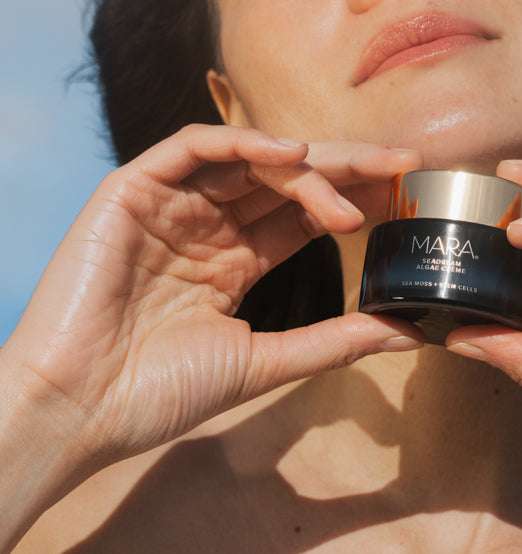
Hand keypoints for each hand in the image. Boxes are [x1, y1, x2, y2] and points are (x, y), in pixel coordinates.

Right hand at [3, 125, 422, 475]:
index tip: (408, 194)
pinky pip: (192, 148)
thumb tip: (410, 331)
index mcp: (231, 260)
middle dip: (347, 168)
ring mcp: (168, 205)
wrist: (79, 409)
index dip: (354, 198)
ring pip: (248, 160)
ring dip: (308, 165)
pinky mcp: (132, 190)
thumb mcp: (265, 361)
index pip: (302, 214)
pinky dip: (242, 144)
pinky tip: (292, 156)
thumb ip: (334, 340)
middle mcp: (204, 225)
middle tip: (404, 164)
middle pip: (285, 179)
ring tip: (360, 185)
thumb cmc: (159, 394)